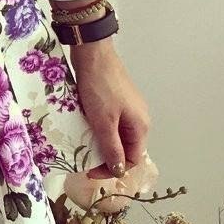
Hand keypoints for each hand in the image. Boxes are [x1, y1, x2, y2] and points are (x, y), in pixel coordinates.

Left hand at [68, 37, 151, 177]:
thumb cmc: (100, 86)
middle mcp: (138, 118)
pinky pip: (109, 120)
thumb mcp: (104, 121)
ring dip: (100, 141)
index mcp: (140, 126)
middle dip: (106, 156)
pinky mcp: (115, 98)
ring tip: (83, 145)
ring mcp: (127, 106)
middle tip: (85, 160)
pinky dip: (98, 127)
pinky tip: (84, 127)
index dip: (112, 170)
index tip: (91, 171)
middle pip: (125, 147)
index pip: (132, 160)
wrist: (92, 52)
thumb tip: (118, 171)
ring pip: (115, 134)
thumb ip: (112, 147)